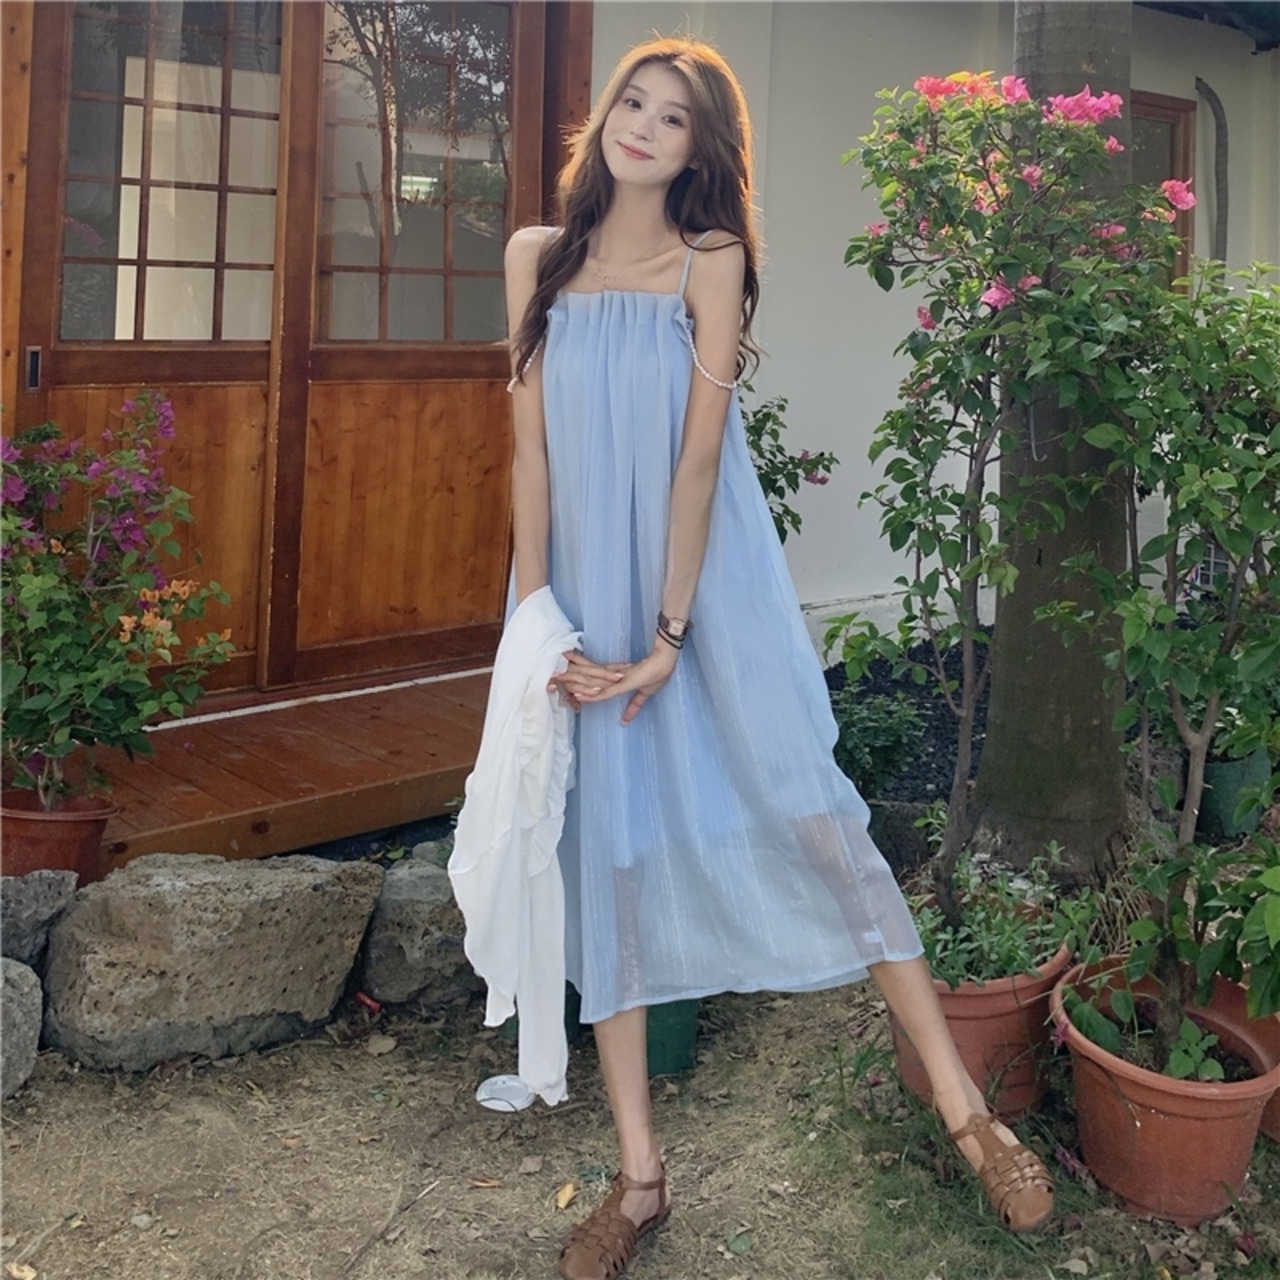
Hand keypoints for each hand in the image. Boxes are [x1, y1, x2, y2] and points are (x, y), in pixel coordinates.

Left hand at [550, 645, 677, 722]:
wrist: (664, 662)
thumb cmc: (655, 674)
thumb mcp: (642, 694)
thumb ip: (632, 707)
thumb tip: (625, 721)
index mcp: (610, 676)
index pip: (588, 677)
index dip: (573, 680)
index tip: (558, 681)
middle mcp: (609, 676)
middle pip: (583, 677)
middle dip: (566, 679)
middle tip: (548, 679)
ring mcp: (614, 678)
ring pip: (589, 683)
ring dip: (572, 683)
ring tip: (555, 682)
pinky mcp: (622, 682)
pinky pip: (604, 691)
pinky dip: (592, 694)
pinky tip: (579, 696)